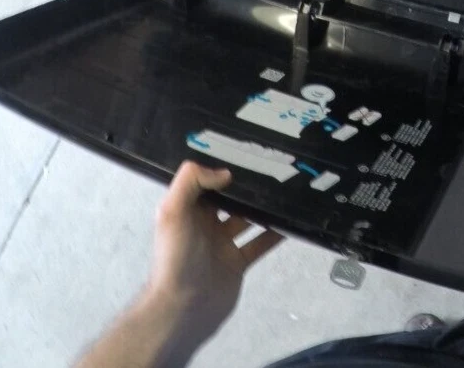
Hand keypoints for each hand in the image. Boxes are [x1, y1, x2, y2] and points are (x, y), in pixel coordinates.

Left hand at [146, 161, 281, 340]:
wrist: (184, 307)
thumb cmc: (177, 257)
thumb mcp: (173, 211)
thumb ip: (191, 182)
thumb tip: (225, 172)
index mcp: (187, 209)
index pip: (205, 181)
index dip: (222, 168)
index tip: (247, 155)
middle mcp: (205, 224)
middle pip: (229, 198)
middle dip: (247, 186)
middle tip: (273, 171)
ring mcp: (223, 244)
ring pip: (247, 219)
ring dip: (263, 208)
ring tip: (285, 193)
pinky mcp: (238, 262)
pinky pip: (259, 244)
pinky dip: (274, 235)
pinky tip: (290, 224)